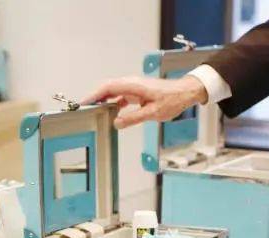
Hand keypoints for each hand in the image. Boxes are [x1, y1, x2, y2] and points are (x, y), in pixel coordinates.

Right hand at [82, 75, 208, 128]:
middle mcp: (132, 83)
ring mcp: (134, 87)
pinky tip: (110, 112)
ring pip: (113, 92)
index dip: (94, 95)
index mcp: (134, 85)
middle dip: (94, 97)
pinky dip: (112, 103)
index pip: (108, 88)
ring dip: (103, 100)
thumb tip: (117, 123)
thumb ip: (133, 118)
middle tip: (84, 108)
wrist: (185, 92)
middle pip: (107, 88)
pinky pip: (120, 96)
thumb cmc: (173, 99)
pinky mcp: (137, 92)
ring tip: (94, 110)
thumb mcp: (153, 112)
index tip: (84, 102)